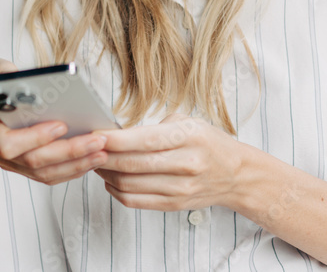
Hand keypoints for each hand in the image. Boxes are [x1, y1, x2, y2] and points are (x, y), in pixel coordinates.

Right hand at [0, 58, 107, 184]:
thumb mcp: (1, 71)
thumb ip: (22, 82)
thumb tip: (57, 88)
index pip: (8, 143)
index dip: (36, 138)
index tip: (62, 125)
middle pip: (32, 161)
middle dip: (69, 152)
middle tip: (99, 142)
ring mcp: (3, 160)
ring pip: (41, 173)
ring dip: (75, 165)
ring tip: (102, 153)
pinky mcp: (17, 164)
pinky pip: (44, 174)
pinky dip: (69, 169)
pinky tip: (90, 159)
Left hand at [94, 113, 245, 210]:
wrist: (236, 174)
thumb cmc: (208, 142)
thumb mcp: (189, 122)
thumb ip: (154, 127)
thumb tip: (116, 132)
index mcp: (189, 137)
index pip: (144, 140)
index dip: (115, 139)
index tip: (95, 134)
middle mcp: (186, 164)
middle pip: (132, 164)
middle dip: (104, 156)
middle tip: (89, 147)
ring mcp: (180, 188)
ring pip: (130, 184)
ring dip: (107, 173)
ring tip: (97, 161)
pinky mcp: (174, 205)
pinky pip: (135, 201)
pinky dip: (116, 191)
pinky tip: (110, 179)